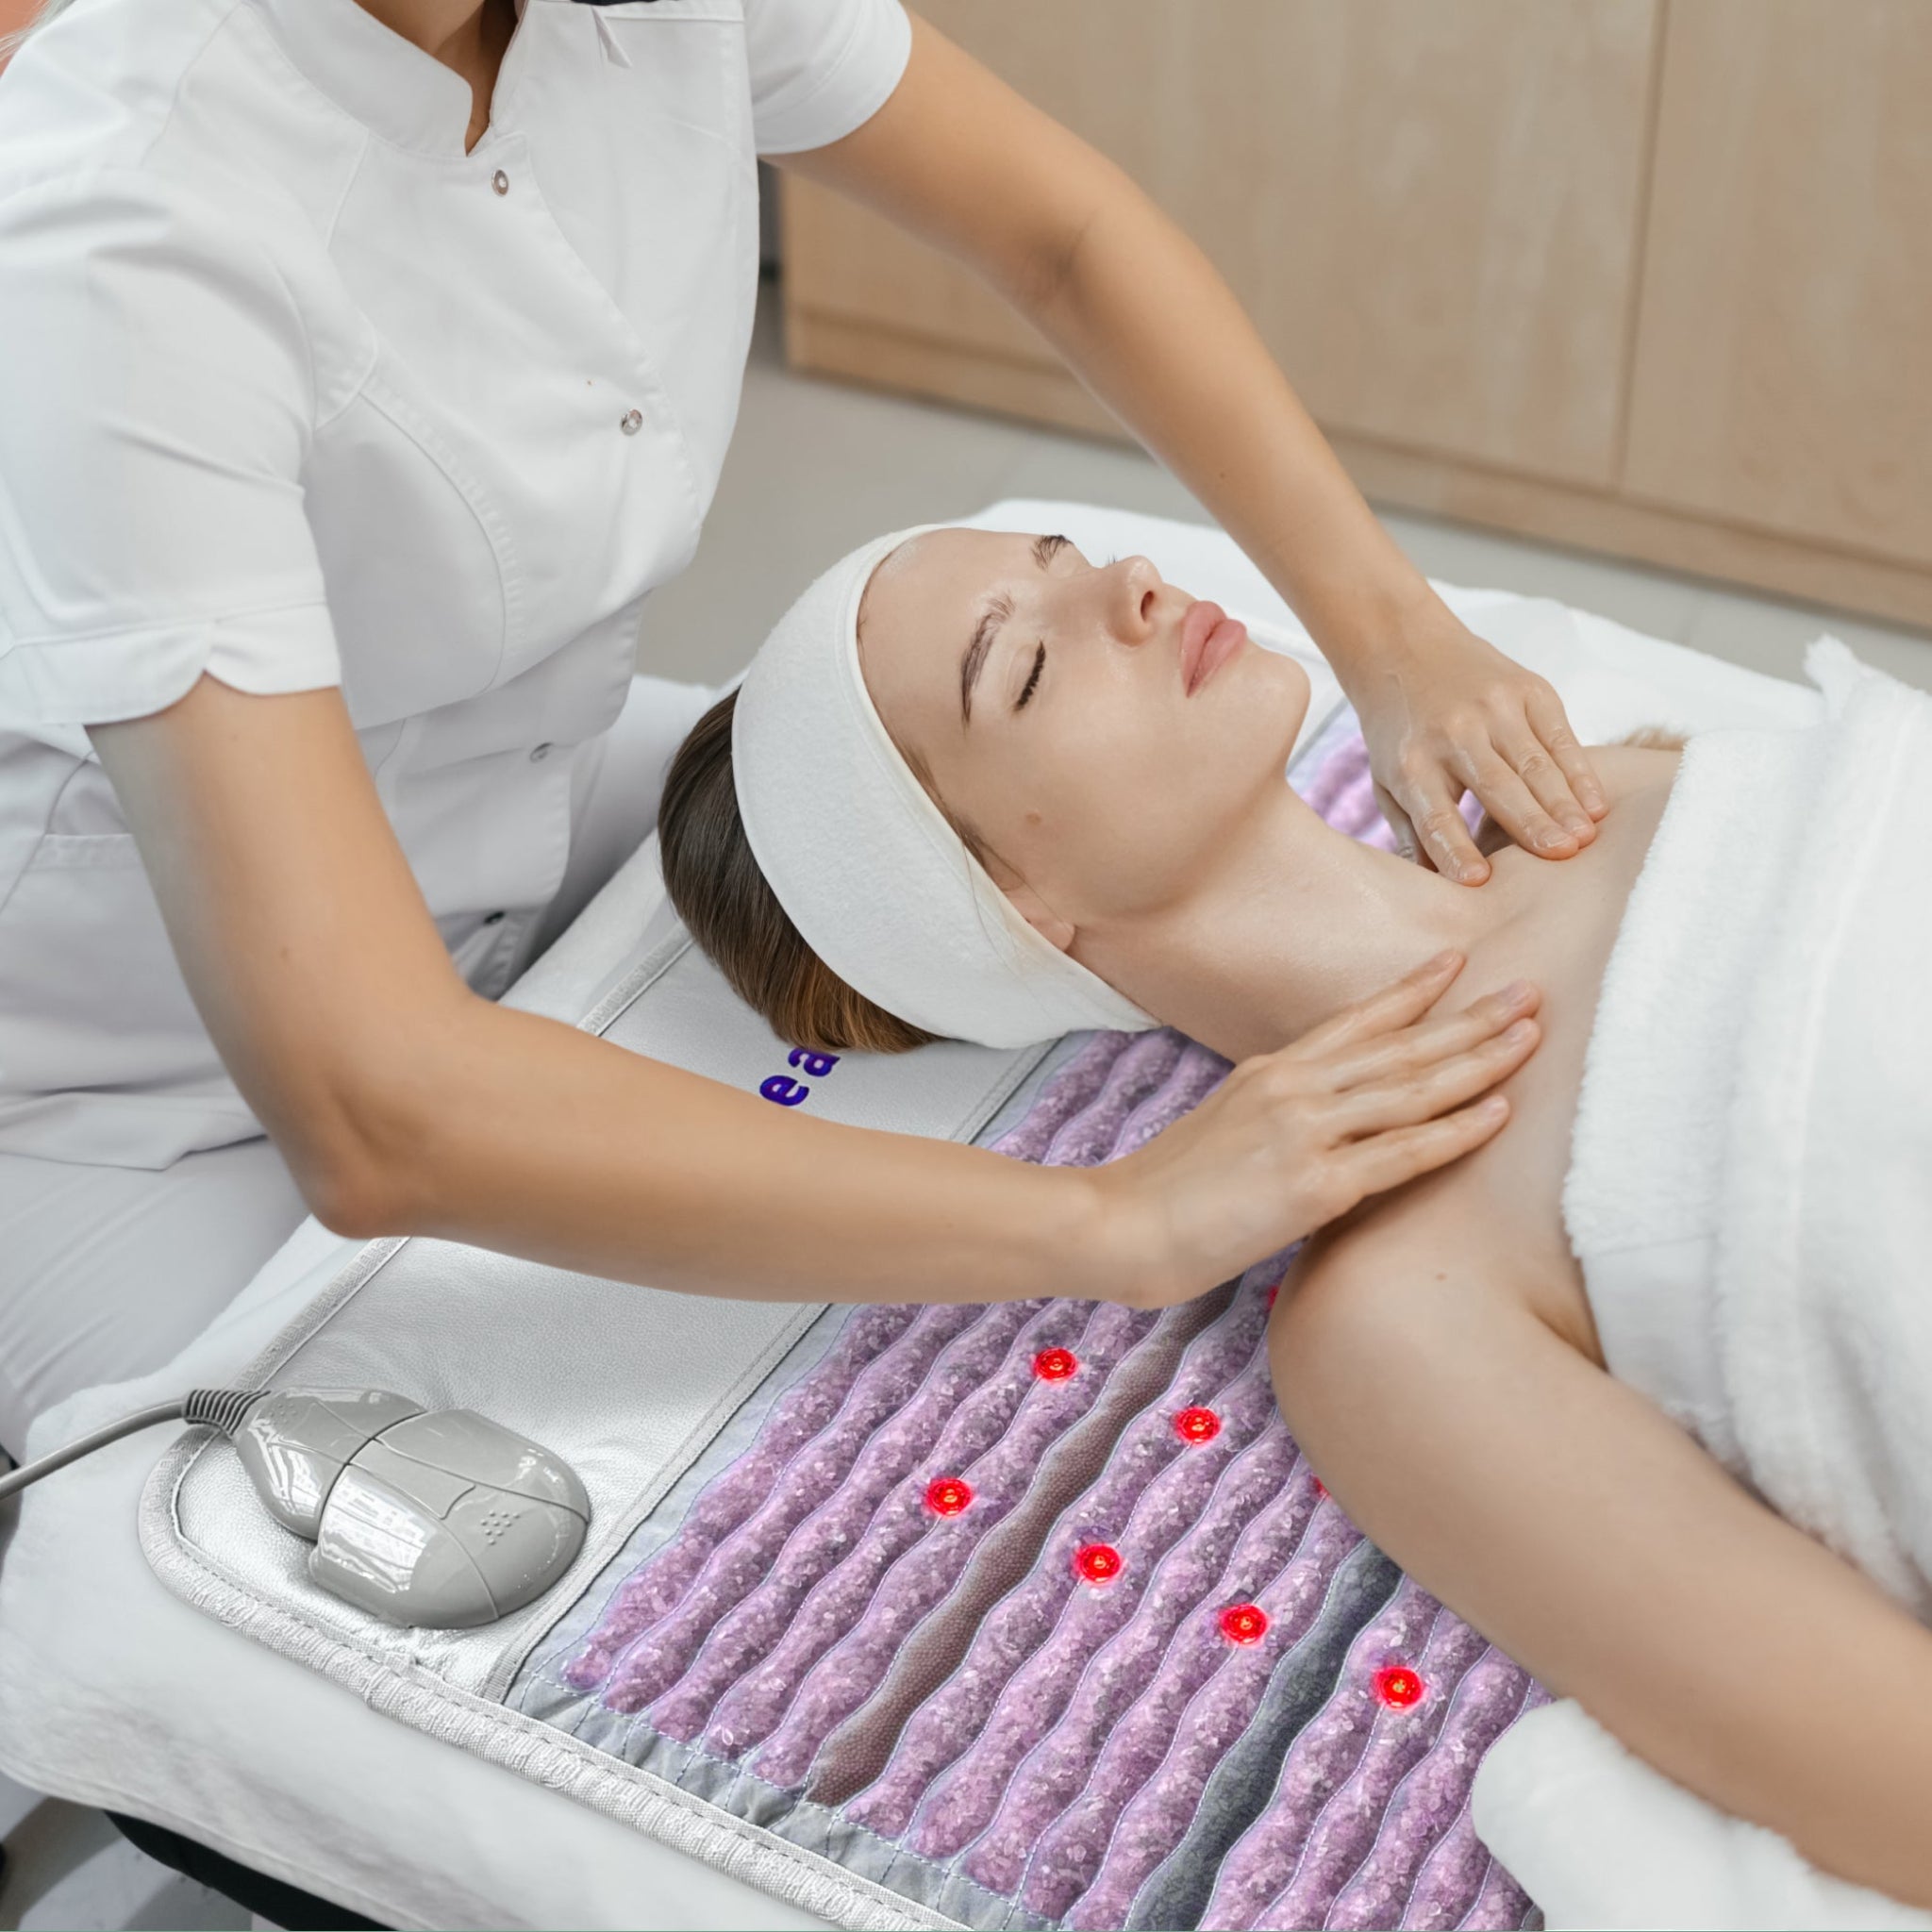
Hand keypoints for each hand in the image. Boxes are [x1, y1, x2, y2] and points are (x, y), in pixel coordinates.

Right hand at [1094, 951, 1539, 1307]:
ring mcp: (1304, 1133)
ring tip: (1530, 1036)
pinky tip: (1498, 1112)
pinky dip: (1456, 1130)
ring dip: (1479, 1060)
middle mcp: (1292, 1088)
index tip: (1457, 962)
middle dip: (1470, 1018)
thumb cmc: (1159, 1195)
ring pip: (1411, 1088)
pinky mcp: (1313, 1185)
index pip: (1354, 1021)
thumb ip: (1267, 1115)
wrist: (1115, 1225)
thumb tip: (1305, 1123)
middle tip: (1530, 991)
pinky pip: (1402, 1154)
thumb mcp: (1218, 1129)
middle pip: (1399, 1046)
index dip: (1411, 991)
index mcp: (1268, 1073)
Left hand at [1353, 611, 1606, 883]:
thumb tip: (1431, 891)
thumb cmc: (1400, 730)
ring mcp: (1494, 707)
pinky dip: (1580, 772)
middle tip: (1561, 857)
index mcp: (1412, 763)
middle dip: (1529, 823)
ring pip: (1535, 763)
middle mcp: (1454, 733)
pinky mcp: (1528, 689)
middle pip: (1496, 786)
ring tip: (1584, 838)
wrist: (1404, 646)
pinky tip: (1595, 804)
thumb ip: (1413, 832)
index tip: (1477, 881)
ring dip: (1563, 802)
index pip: (1436, 814)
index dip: (1455, 848)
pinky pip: (1560, 736)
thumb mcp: (1388, 779)